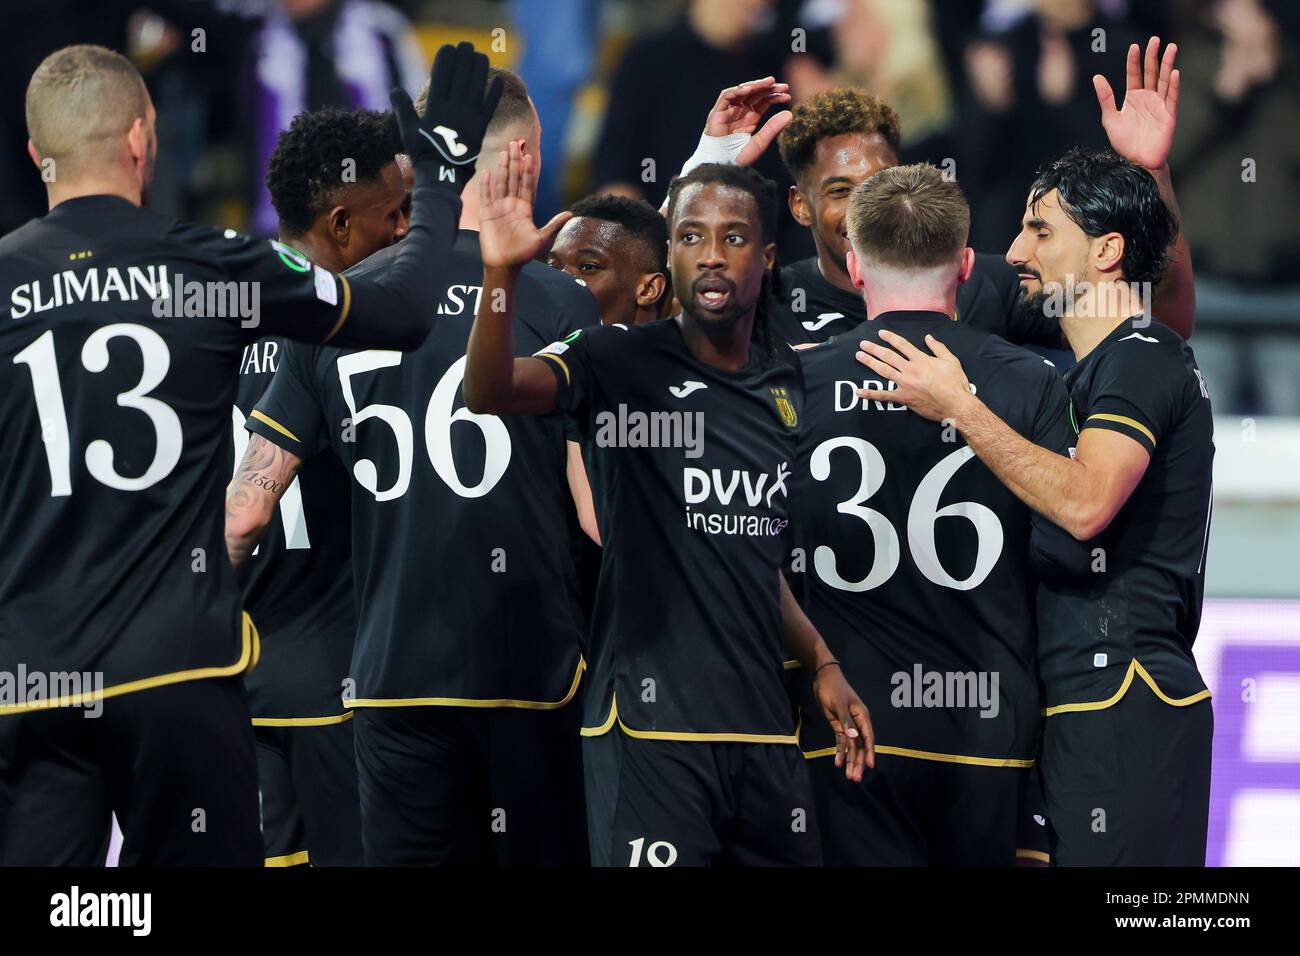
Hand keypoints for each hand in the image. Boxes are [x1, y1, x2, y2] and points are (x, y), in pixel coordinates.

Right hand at [391, 41, 502, 191]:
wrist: (442, 174)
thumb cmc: (422, 153)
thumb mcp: (408, 130)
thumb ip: (403, 108)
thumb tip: (395, 90)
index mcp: (435, 107)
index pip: (441, 76)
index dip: (446, 59)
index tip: (449, 47)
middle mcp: (454, 108)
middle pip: (461, 76)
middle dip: (464, 58)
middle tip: (467, 45)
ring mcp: (469, 117)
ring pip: (477, 87)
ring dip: (480, 69)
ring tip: (482, 56)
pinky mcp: (481, 128)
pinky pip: (489, 107)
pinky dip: (494, 93)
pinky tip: (498, 80)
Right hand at [479, 141, 570, 268]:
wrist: (504, 265)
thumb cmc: (522, 254)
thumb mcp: (541, 239)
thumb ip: (553, 225)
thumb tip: (570, 213)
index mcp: (525, 209)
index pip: (526, 184)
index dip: (527, 170)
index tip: (529, 155)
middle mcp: (512, 205)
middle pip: (513, 178)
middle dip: (514, 161)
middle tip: (515, 143)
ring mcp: (499, 208)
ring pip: (501, 183)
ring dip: (502, 168)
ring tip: (503, 152)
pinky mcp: (486, 214)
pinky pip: (486, 196)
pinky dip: (486, 185)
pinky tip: (486, 172)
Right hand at [703, 76, 791, 166]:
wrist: (719, 168)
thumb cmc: (737, 159)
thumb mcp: (759, 143)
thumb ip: (772, 129)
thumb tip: (789, 114)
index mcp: (750, 118)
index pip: (764, 101)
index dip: (775, 96)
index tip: (787, 94)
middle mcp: (740, 111)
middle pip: (755, 94)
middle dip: (768, 88)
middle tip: (783, 86)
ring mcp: (728, 110)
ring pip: (742, 91)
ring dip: (755, 85)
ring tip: (769, 82)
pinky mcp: (717, 112)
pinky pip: (727, 96)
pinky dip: (737, 91)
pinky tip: (750, 89)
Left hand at [813, 663, 874, 781]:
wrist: (823, 678)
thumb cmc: (833, 688)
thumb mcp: (839, 704)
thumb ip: (846, 721)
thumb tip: (854, 736)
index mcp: (862, 716)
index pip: (868, 737)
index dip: (869, 752)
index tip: (870, 765)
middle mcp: (857, 723)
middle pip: (860, 745)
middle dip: (859, 762)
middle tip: (856, 778)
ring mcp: (848, 725)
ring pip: (851, 746)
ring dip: (850, 760)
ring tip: (850, 776)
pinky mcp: (839, 725)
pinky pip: (841, 741)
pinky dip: (840, 752)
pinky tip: (838, 763)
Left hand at [856, 330, 972, 422]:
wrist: (955, 404)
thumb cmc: (955, 383)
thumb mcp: (951, 360)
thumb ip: (938, 348)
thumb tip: (928, 337)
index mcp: (921, 360)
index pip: (902, 345)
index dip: (890, 337)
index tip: (881, 333)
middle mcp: (910, 370)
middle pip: (888, 356)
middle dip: (874, 348)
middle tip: (863, 344)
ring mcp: (905, 384)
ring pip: (884, 371)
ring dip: (870, 362)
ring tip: (859, 356)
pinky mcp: (903, 398)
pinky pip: (884, 396)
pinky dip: (871, 394)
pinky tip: (859, 392)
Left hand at [1094, 37, 1178, 171]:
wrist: (1137, 162)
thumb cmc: (1125, 143)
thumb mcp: (1110, 119)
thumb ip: (1106, 98)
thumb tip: (1097, 77)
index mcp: (1133, 98)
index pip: (1134, 75)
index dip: (1134, 61)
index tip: (1134, 46)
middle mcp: (1148, 98)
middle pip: (1151, 73)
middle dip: (1153, 56)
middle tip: (1155, 40)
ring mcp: (1159, 105)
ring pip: (1164, 80)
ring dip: (1167, 64)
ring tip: (1171, 48)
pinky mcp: (1169, 114)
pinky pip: (1172, 97)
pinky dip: (1173, 85)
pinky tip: (1174, 73)